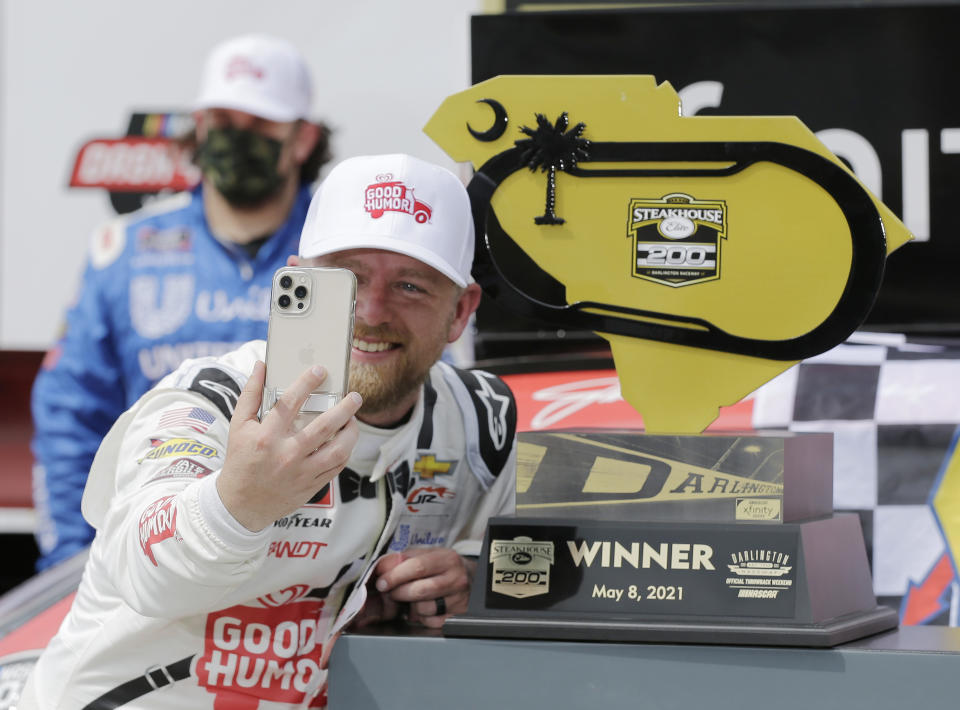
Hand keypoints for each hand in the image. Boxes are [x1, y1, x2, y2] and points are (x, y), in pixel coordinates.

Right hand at [216, 361, 360, 531]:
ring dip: (351, 432)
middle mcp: (287, 454)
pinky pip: (337, 467)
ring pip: (338, 450)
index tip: (320, 370)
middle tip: (355, 396)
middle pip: (324, 426)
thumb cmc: (240, 461)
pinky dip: (345, 452)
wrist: (240, 504)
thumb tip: (261, 365)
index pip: (290, 402)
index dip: (307, 383)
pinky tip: (345, 441)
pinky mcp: (311, 486)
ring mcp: (302, 472)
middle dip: (345, 408)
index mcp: (267, 436)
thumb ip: (250, 394)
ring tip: (353, 420)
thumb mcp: (238, 426)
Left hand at [371, 547, 474, 627]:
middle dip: (399, 593)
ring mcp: (459, 600)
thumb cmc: (442, 567)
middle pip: (420, 590)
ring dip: (411, 606)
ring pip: (424, 609)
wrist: (471, 579)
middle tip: (392, 592)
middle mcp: (457, 579)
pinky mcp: (458, 616)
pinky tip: (426, 607)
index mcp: (448, 559)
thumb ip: (404, 558)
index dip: (395, 576)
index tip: (382, 582)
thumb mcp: (427, 555)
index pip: (417, 567)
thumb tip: (382, 566)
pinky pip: (431, 622)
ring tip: (414, 598)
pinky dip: (423, 617)